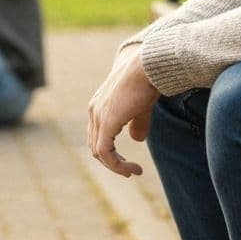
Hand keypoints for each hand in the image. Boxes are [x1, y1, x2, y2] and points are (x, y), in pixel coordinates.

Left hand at [87, 45, 159, 177]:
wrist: (147, 68)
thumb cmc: (146, 82)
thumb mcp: (141, 107)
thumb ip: (137, 123)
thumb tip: (137, 140)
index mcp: (99, 105)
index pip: (97, 135)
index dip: (110, 152)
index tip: (127, 162)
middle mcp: (94, 110)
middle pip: (95, 145)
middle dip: (112, 161)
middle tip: (130, 171)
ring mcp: (98, 116)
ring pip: (99, 152)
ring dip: (116, 166)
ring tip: (133, 171)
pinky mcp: (106, 122)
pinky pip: (105, 152)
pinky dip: (117, 165)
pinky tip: (131, 169)